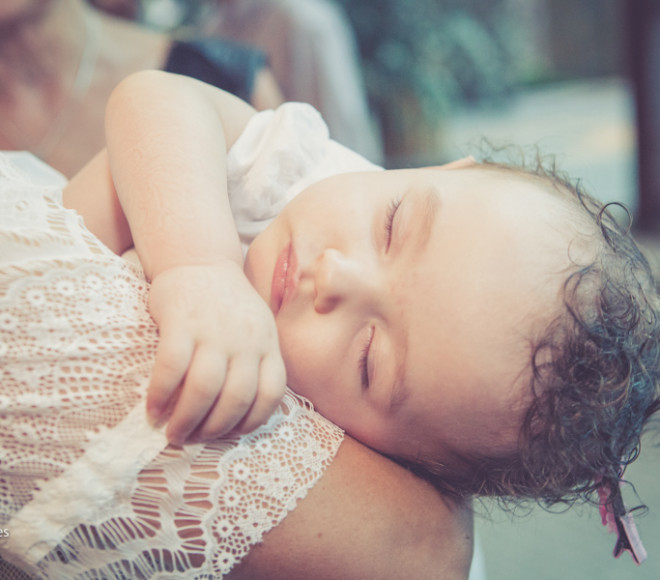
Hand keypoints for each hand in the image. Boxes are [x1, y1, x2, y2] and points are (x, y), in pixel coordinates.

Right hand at [146, 261, 285, 443]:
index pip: (271, 393)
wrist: (199, 260)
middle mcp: (246, 340)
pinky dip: (160, 396)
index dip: (252, 421)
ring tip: (172, 433)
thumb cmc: (227, 304)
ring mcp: (214, 331)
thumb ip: (257, 362)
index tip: (231, 434)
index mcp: (268, 343)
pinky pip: (171, 369)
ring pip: (204, 389)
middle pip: (236, 399)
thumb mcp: (258, 328)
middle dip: (214, 429)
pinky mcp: (182, 323)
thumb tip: (242, 413)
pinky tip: (152, 410)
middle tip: (193, 439)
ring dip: (186, 420)